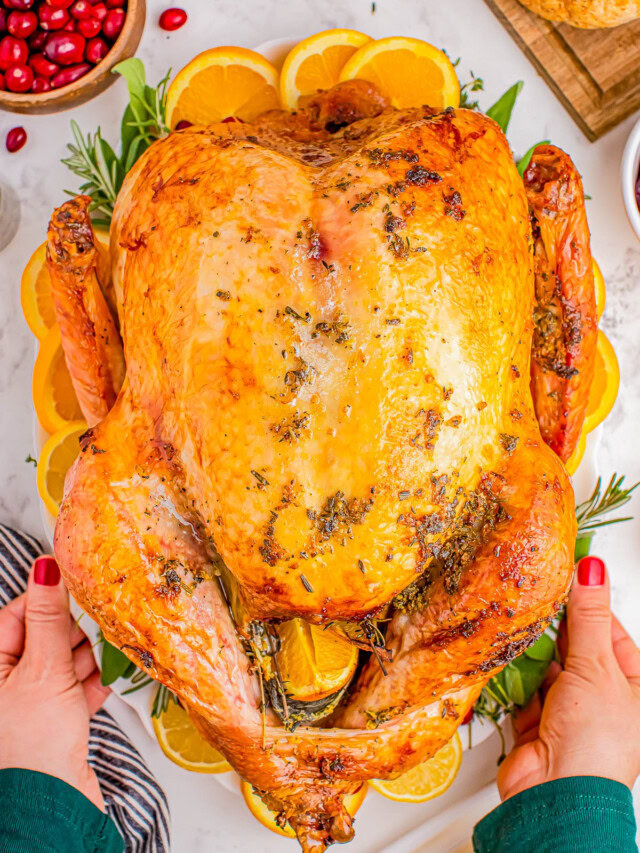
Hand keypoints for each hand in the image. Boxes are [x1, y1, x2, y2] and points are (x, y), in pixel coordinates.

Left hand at [0, 555, 109, 809]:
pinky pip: (76, 688)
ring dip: (88, 654)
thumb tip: (46, 569)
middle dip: (73, 628)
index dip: (47, 598)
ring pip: (62, 662)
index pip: (16, 614)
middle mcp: (6, 684)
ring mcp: (30, 704)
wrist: (53, 806)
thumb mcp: (45, 669)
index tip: (76, 584)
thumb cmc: (33, 746)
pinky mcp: (55, 723)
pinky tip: (112, 673)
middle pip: (43, 637)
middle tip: (101, 615)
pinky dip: (94, 680)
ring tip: (112, 644)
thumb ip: (50, 617)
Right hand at [498, 555, 639, 799]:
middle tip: (539, 605)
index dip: (587, 603)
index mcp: (635, 686)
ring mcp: (571, 711)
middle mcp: (605, 699)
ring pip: (548, 666)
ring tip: (527, 645)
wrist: (554, 793)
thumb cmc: (595, 743)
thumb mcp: (596, 666)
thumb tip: (593, 571)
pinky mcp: (538, 722)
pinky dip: (519, 683)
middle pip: (576, 646)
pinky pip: (526, 687)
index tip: (567, 575)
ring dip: (536, 659)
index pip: (609, 629)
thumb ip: (588, 615)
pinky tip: (517, 677)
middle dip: (557, 633)